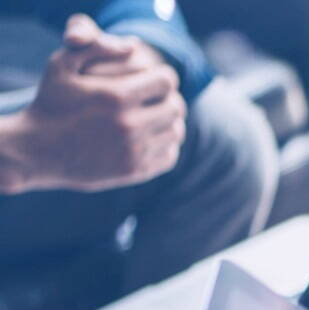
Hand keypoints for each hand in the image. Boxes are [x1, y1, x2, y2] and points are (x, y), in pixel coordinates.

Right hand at [0, 15, 184, 193]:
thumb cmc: (51, 102)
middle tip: (159, 97)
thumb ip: (97, 46)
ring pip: (176, 132)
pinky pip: (170, 156)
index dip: (164, 76)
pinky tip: (153, 136)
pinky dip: (167, 145)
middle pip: (176, 107)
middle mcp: (129, 125)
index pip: (166, 81)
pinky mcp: (135, 171)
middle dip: (170, 98)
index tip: (157, 77)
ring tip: (157, 115)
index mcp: (116, 96)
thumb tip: (135, 45)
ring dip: (171, 121)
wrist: (38, 151)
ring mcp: (134, 151)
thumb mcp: (63, 65)